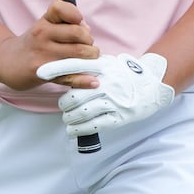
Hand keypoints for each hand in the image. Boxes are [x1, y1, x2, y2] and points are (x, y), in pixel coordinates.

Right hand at [0, 0, 98, 91]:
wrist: (8, 63)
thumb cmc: (34, 43)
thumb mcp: (44, 26)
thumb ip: (67, 23)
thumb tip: (87, 30)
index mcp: (44, 22)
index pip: (60, 8)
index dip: (75, 14)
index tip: (79, 22)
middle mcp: (42, 36)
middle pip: (77, 33)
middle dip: (90, 41)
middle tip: (88, 46)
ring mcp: (44, 56)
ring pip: (78, 54)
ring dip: (91, 58)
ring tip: (90, 60)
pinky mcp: (45, 75)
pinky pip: (70, 77)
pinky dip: (85, 80)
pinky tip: (93, 81)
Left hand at [35, 52, 174, 136]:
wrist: (153, 84)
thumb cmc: (125, 74)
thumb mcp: (108, 63)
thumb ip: (88, 64)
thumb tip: (64, 67)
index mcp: (103, 67)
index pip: (75, 65)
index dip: (57, 69)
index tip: (40, 72)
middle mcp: (108, 83)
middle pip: (76, 94)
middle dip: (65, 103)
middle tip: (63, 107)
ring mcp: (114, 101)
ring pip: (83, 112)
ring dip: (70, 118)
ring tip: (67, 120)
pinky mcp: (120, 117)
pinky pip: (94, 125)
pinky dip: (79, 129)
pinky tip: (72, 130)